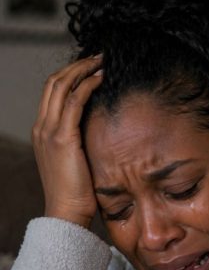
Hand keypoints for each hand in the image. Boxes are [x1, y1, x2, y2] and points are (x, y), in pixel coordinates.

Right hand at [31, 55, 103, 227]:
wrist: (66, 213)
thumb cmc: (78, 192)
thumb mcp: (77, 161)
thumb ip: (83, 143)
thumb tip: (104, 131)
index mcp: (44, 131)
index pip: (52, 92)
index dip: (70, 74)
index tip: (91, 66)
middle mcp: (42, 127)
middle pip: (54, 82)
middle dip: (77, 65)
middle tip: (99, 57)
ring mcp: (49, 131)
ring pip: (61, 86)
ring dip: (83, 69)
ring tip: (102, 61)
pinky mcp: (63, 138)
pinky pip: (73, 101)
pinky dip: (87, 85)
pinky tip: (102, 78)